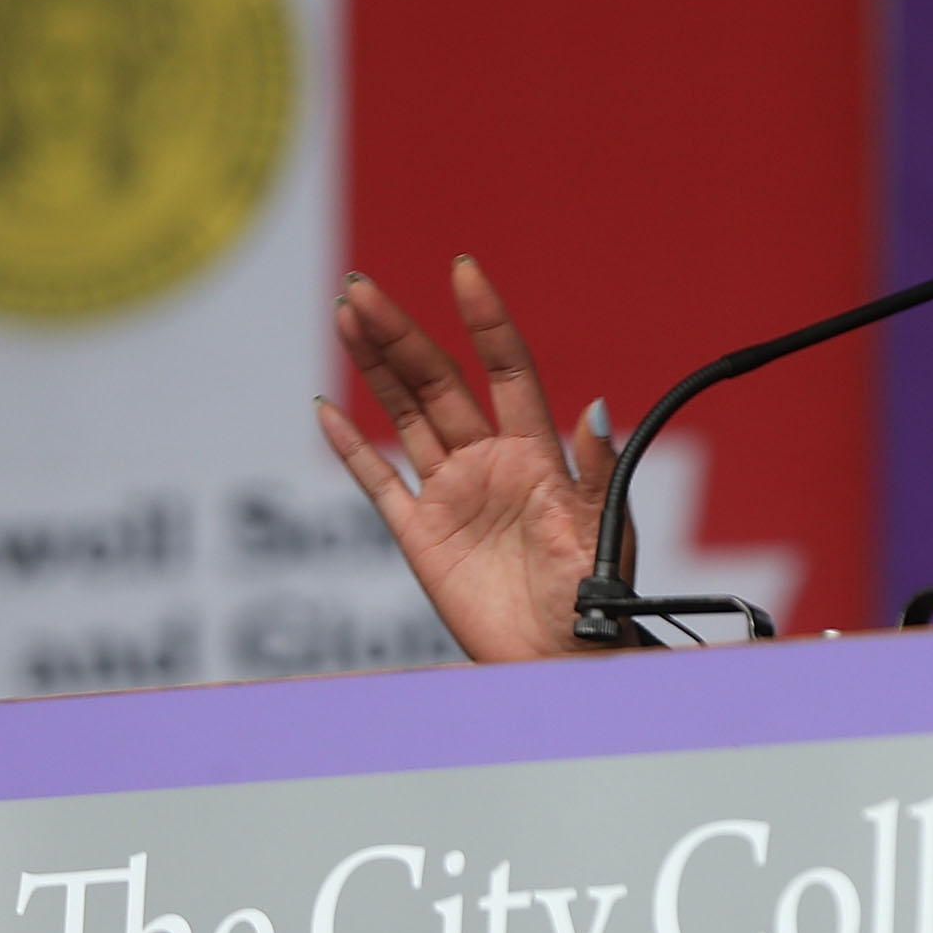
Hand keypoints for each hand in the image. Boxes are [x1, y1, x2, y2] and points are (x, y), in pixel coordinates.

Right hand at [316, 258, 619, 662]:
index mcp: (538, 453)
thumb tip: (595, 405)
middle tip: (362, 288)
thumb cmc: (597, 598)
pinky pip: (378, 484)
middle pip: (438, 383)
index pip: (508, 369)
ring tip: (347, 315)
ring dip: (374, 368)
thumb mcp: (606, 528)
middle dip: (401, 335)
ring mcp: (451, 496)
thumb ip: (598, 467)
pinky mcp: (421, 537)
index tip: (464, 271)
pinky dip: (351, 449)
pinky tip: (326, 410)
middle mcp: (490, 463)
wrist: (564, 661)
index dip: (486, 322)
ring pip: (405, 416)